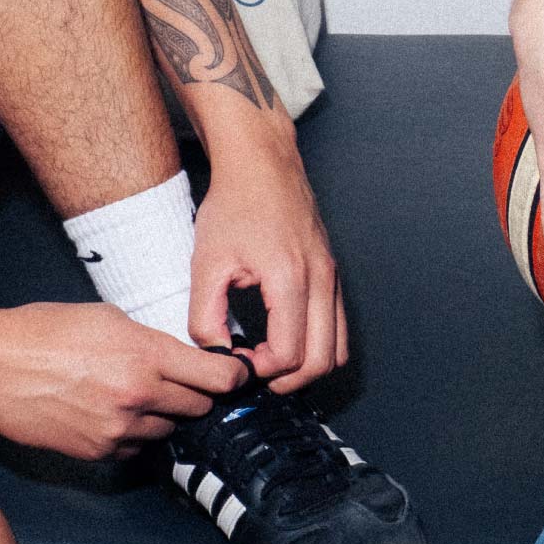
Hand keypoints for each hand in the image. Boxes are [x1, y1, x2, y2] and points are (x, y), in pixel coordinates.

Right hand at [0, 301, 249, 460]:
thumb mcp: (108, 316)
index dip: (234, 376)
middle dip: (198, 393)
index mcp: (145, 354)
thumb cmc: (45, 330)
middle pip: (199, 407)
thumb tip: (181, 357)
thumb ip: (150, 340)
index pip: (217, 377)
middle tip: (183, 380)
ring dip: (163, 414)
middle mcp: (138, 395)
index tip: (236, 374)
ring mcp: (119, 428)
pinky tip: (112, 411)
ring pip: (169, 429)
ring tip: (135, 393)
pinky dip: (135, 432)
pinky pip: (137, 446)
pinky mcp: (100, 451)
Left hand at [191, 128, 344, 394]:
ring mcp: (332, 277)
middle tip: (255, 372)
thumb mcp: (206, 262)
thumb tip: (216, 356)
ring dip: (306, 366)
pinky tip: (283, 335)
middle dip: (288, 380)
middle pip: (322, 362)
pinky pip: (338, 327)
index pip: (289, 354)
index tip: (236, 361)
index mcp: (289, 278)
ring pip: (338, 349)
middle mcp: (320, 280)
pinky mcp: (333, 273)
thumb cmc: (233, 206)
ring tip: (269, 358)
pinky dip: (318, 345)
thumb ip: (206, 316)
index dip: (261, 371)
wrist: (261, 164)